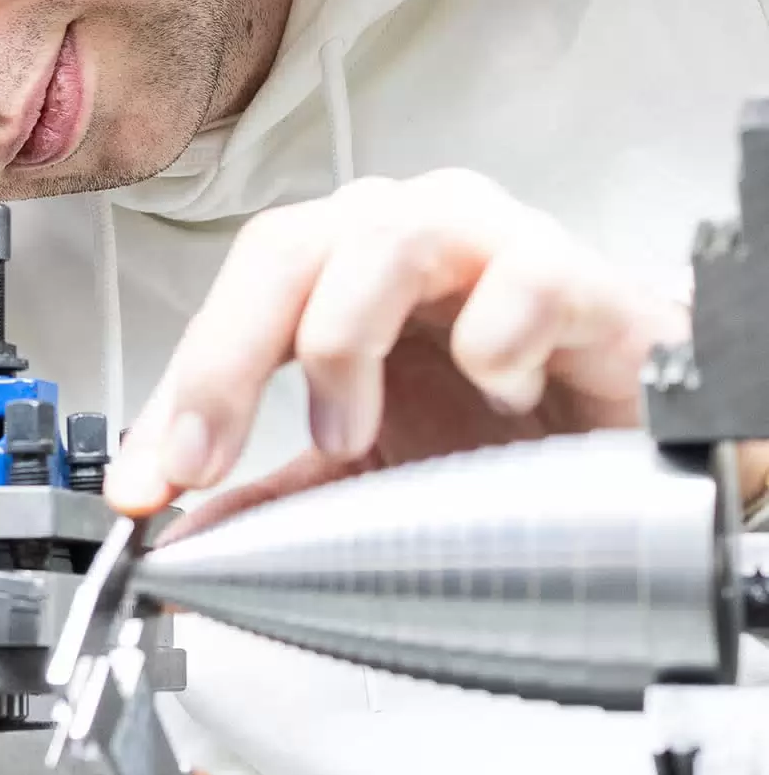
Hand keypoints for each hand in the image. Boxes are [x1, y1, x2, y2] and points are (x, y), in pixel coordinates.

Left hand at [107, 170, 695, 523]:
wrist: (628, 433)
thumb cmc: (491, 422)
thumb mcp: (357, 467)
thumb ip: (266, 496)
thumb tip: (170, 543)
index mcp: (332, 266)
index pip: (230, 298)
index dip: (179, 388)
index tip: (146, 486)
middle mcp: (399, 232)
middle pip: (283, 250)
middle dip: (226, 361)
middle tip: (206, 463)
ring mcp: (489, 238)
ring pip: (386, 239)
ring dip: (343, 342)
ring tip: (344, 437)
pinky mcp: (580, 273)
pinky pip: (523, 279)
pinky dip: (495, 345)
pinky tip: (500, 399)